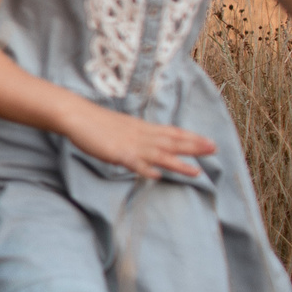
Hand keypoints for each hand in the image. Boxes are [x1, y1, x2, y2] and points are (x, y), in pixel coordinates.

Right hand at [68, 105, 215, 181]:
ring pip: (159, 154)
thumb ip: (136, 134)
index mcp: (142, 128)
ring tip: (196, 171)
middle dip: (194, 147)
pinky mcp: (117, 153)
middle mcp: (141, 135)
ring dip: (178, 163)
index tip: (208, 141)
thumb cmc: (95, 121)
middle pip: (171, 141)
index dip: (191, 137)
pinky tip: (157, 176)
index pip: (171, 132)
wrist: (76, 115)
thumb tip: (146, 142)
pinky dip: (145, 169)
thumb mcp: (122, 126)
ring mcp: (130, 145)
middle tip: (214, 149)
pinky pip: (133, 163)